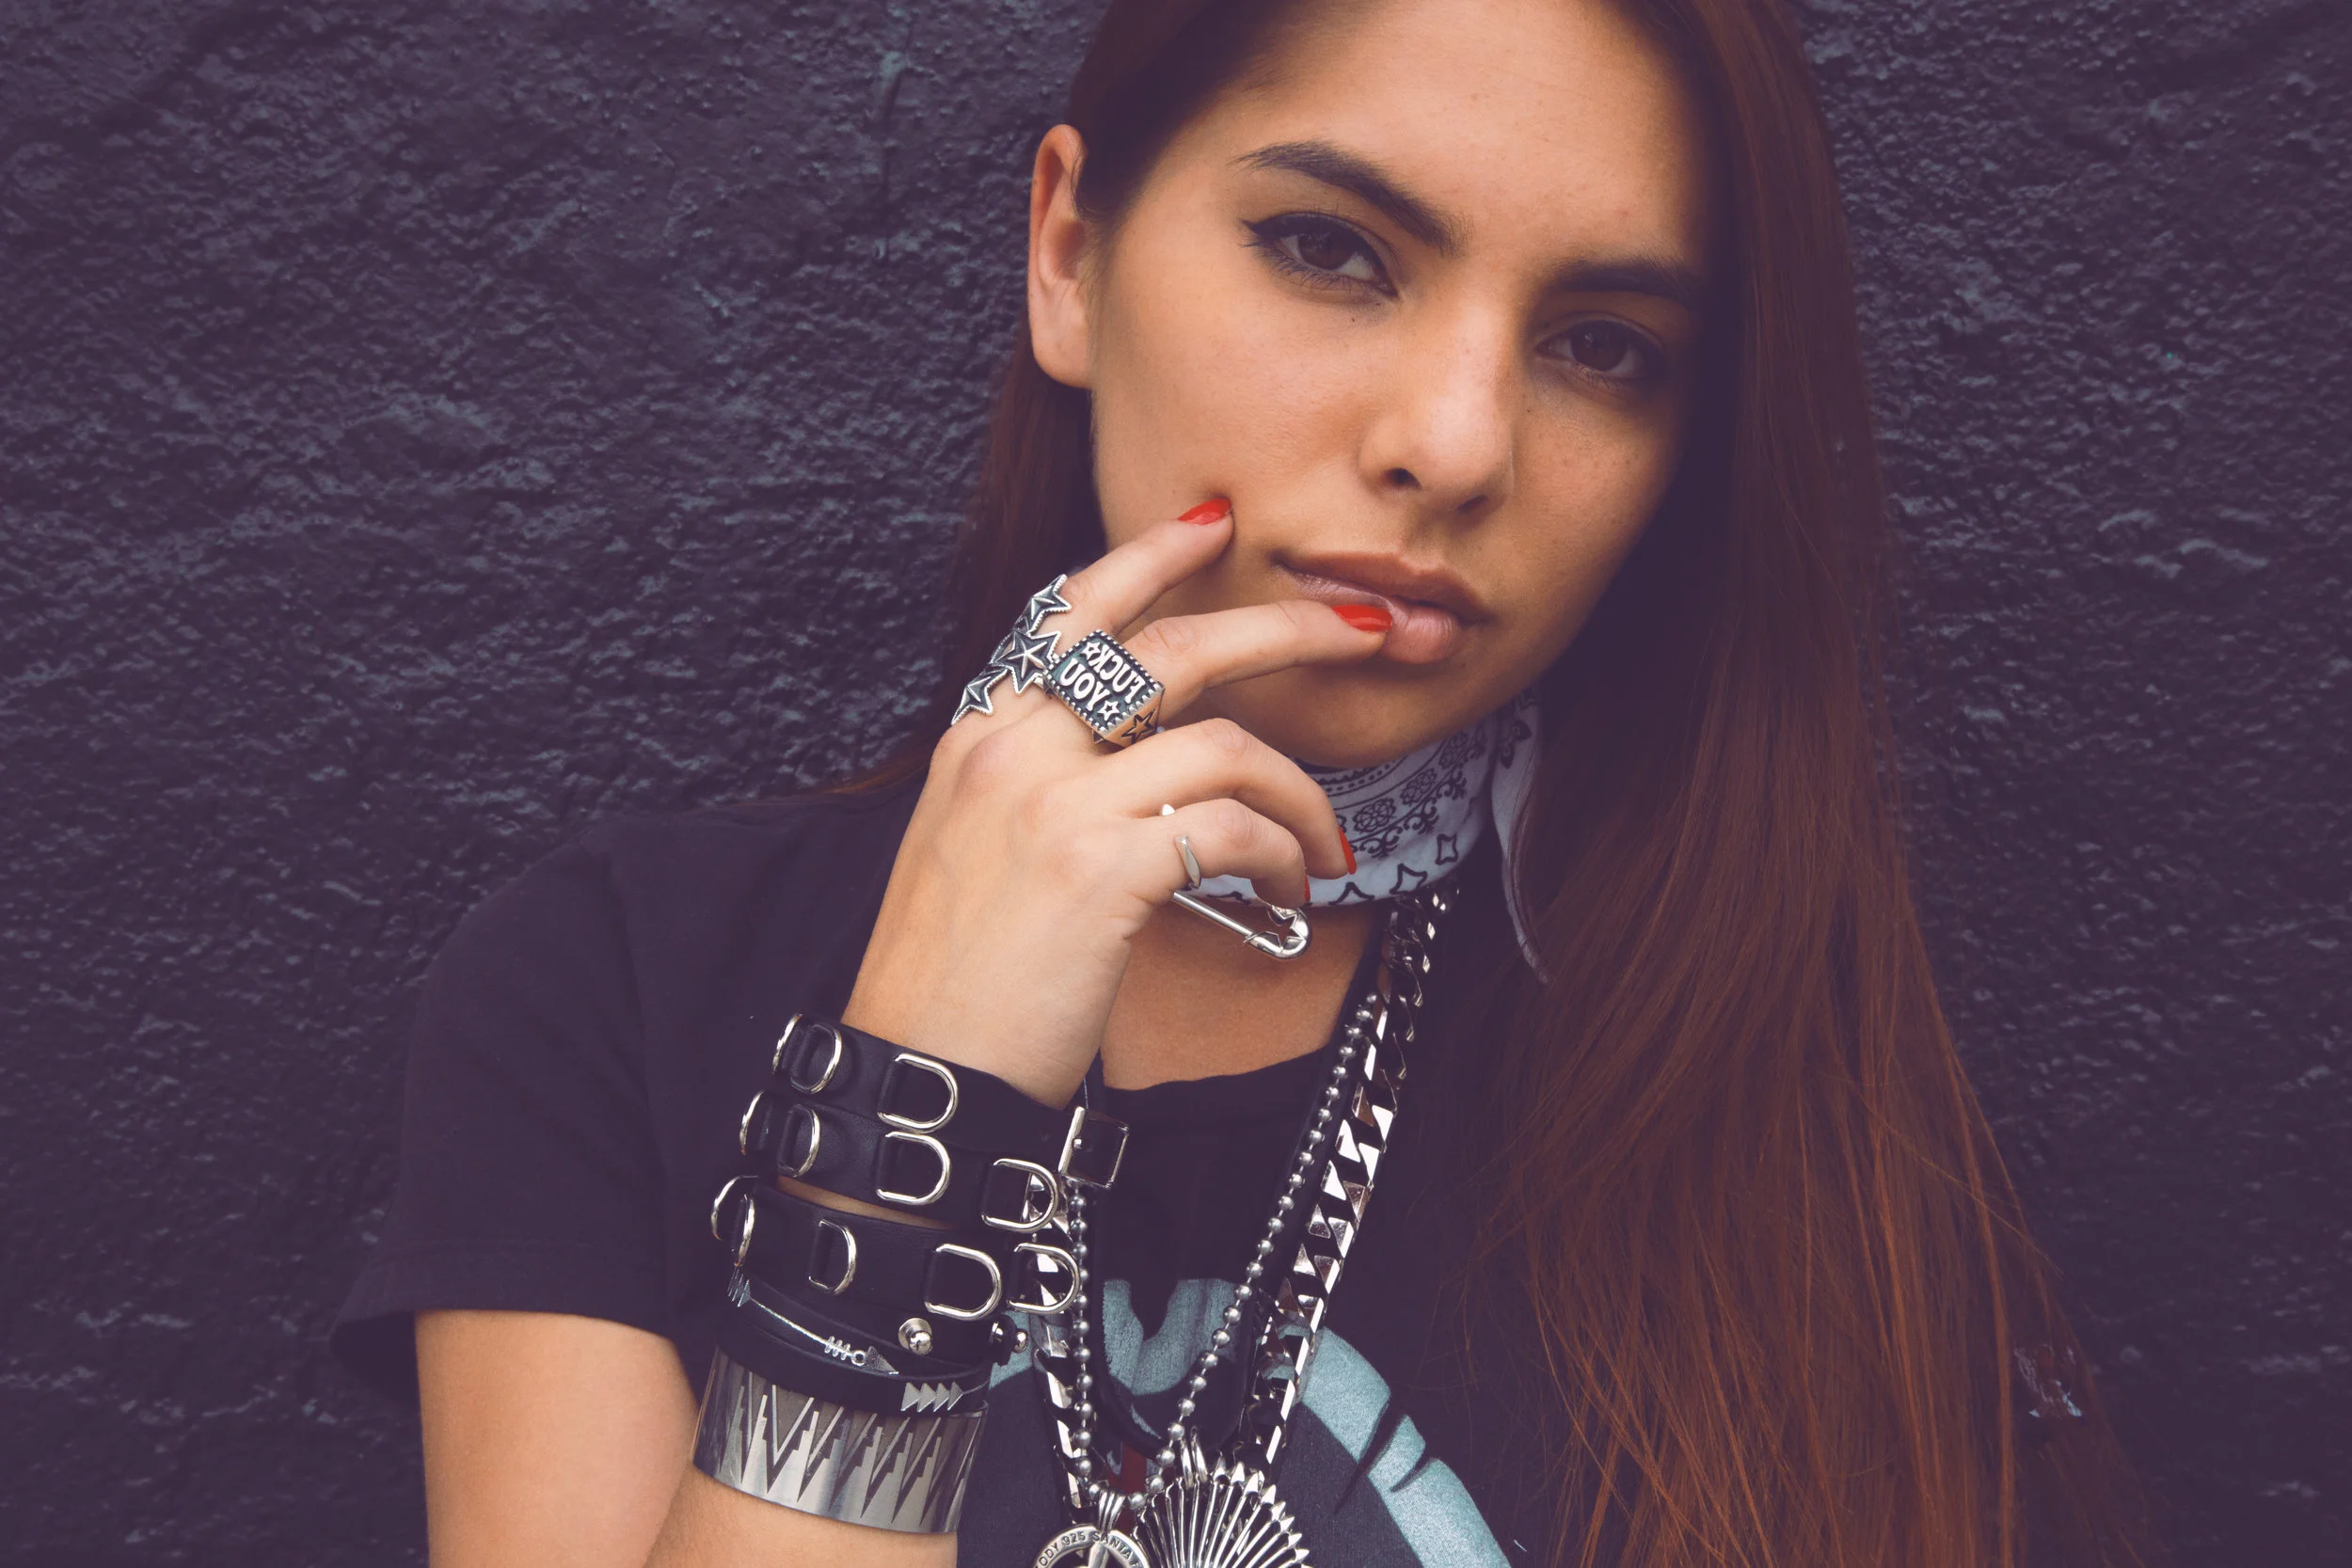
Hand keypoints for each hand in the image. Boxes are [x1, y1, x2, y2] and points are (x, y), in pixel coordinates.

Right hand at [840, 503, 1387, 1106]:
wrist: (918, 1076)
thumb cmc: (959, 984)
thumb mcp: (976, 853)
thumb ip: (1042, 787)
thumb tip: (1145, 769)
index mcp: (981, 738)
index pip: (1071, 611)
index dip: (1149, 557)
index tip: (1214, 525)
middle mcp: (1013, 750)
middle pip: (1171, 647)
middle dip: (1284, 629)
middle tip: (1362, 627)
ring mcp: (1054, 803)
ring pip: (1224, 743)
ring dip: (1301, 791)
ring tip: (1328, 843)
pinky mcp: (1100, 867)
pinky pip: (1232, 828)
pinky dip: (1284, 853)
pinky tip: (1292, 890)